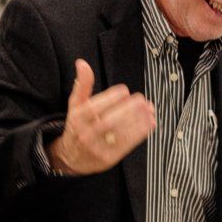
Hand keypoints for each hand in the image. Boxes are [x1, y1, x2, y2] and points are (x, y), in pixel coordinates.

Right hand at [48, 60, 156, 175]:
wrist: (71, 158)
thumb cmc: (77, 126)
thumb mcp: (75, 105)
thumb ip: (82, 85)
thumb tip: (82, 63)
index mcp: (77, 119)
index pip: (94, 108)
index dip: (111, 98)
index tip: (125, 90)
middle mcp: (86, 134)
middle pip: (109, 121)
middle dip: (128, 110)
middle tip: (141, 100)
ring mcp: (97, 148)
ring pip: (120, 134)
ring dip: (138, 121)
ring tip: (149, 110)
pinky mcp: (108, 159)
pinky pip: (126, 145)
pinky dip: (140, 134)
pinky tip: (149, 123)